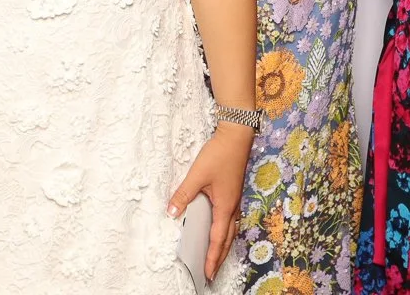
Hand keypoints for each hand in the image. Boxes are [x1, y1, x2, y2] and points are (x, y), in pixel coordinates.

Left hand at [168, 122, 251, 280]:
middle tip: (213, 272)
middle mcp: (233, 207)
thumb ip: (183, 195)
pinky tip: (221, 228)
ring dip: (224, 245)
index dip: (212, 258)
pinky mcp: (234, 192)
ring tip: (217, 256)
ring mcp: (235, 200)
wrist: (237, 137)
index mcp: (225, 207)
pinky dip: (226, 231)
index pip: (218, 240)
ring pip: (231, 229)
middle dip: (220, 257)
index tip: (208, 273)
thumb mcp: (197, 175)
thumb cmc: (219, 155)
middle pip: (227, 239)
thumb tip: (172, 212)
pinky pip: (232, 219)